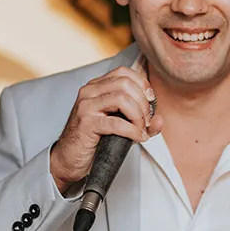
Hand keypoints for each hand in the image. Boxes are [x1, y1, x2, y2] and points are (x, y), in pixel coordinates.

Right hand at [49, 65, 161, 190]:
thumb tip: (160, 120)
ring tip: (141, 129)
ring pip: (122, 99)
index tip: (151, 100)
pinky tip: (138, 137)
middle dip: (143, 102)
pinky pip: (116, 123)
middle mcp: (89, 91)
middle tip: (147, 120)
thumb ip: (141, 121)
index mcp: (96, 86)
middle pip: (125, 83)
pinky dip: (133, 130)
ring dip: (138, 115)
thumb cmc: (94, 140)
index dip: (142, 83)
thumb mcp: (120, 126)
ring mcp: (86, 106)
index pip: (123, 72)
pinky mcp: (86, 123)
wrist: (70, 158)